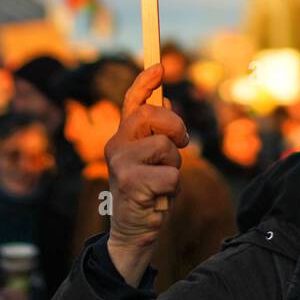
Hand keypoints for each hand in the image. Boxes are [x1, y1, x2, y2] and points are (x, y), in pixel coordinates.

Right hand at [104, 63, 188, 284]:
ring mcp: (120, 163)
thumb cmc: (148, 193)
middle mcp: (116, 146)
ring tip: (163, 183)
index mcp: (122, 138)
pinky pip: (170, 174)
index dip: (145, 82)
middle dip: (174, 125)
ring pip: (165, 147)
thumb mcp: (154, 161)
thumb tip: (169, 101)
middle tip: (183, 143)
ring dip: (175, 166)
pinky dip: (173, 188)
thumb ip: (158, 134)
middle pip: (150, 114)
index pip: (132, 102)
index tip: (159, 67)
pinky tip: (160, 199)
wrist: (133, 232)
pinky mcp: (130, 182)